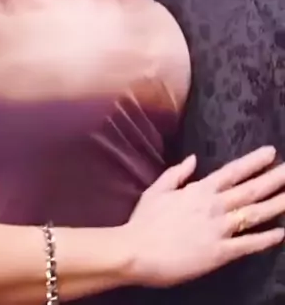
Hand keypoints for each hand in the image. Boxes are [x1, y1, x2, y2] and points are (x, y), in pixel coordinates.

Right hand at [123, 146, 284, 287]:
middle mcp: (213, 206)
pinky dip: (265, 238)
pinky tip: (280, 233)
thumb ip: (177, 173)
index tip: (271, 152)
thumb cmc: (144, 221)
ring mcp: (218, 229)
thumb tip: (193, 158)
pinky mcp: (219, 253)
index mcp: (199, 190)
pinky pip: (247, 244)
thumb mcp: (157, 190)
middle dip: (273, 179)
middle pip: (250, 190)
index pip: (232, 172)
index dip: (253, 162)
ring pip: (254, 214)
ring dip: (275, 204)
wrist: (136, 251)